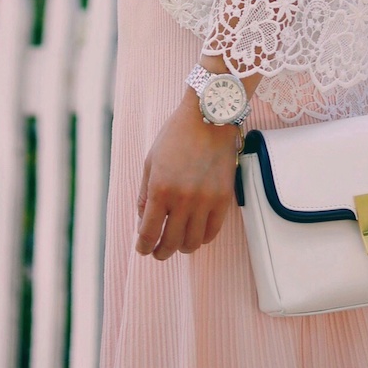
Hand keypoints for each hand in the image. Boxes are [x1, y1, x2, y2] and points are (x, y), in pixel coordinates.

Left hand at [135, 89, 238, 258]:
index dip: (143, 246)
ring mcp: (205, 200)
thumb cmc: (177, 134)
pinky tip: (196, 231)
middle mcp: (182, 199)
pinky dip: (202, 237)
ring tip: (178, 242)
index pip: (148, 234)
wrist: (210, 115)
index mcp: (160, 190)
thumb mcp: (151, 161)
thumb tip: (143, 221)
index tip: (143, 248)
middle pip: (170, 243)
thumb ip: (144, 194)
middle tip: (158, 251)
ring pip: (192, 243)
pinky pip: (213, 231)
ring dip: (182, 247)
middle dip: (160, 252)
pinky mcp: (224, 198)